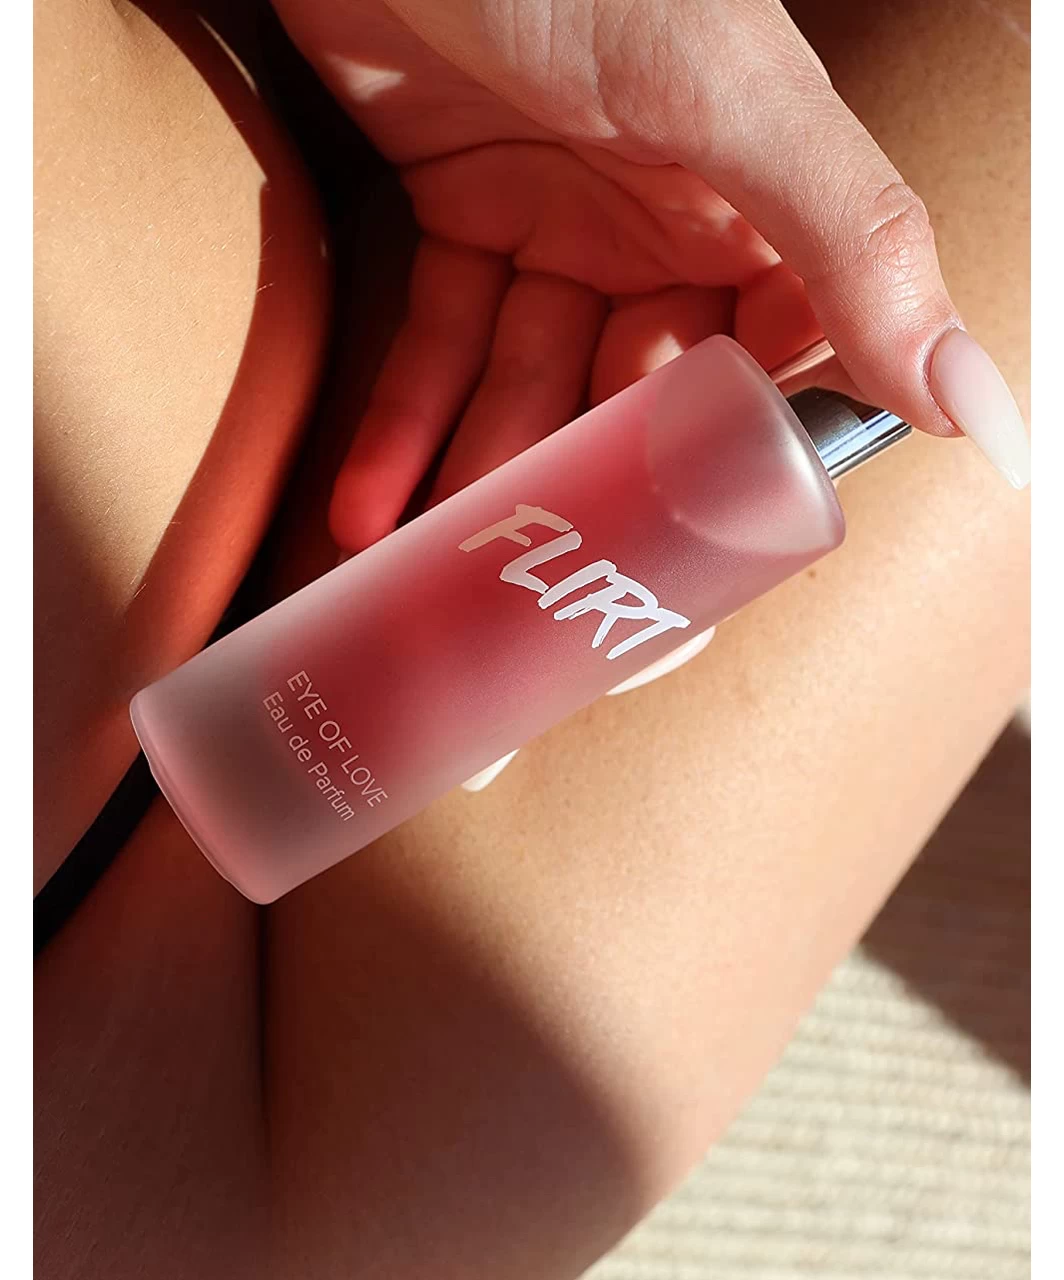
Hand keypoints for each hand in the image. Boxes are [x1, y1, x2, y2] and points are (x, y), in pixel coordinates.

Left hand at [273, 0, 1029, 553]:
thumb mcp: (738, 100)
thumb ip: (859, 247)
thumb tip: (980, 408)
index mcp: (763, 216)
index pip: (770, 382)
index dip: (719, 486)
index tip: (666, 579)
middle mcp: (672, 232)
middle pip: (634, 408)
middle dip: (580, 504)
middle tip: (527, 601)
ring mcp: (565, 229)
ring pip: (528, 390)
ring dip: (477, 485)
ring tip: (424, 577)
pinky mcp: (465, 215)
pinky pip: (441, 342)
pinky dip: (405, 424)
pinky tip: (366, 504)